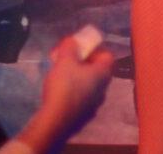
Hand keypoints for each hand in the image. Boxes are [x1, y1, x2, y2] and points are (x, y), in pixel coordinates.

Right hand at [21, 29, 114, 150]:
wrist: (56, 122)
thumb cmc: (64, 86)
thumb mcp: (65, 60)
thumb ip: (70, 47)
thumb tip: (73, 41)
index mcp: (103, 74)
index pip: (107, 56)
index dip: (94, 50)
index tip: (79, 49)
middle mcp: (103, 90)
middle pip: (97, 71)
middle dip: (82, 64)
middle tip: (67, 61)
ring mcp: (94, 106)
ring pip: (89, 86)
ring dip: (77, 79)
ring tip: (60, 76)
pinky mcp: (83, 118)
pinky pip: (81, 100)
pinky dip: (73, 93)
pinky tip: (59, 93)